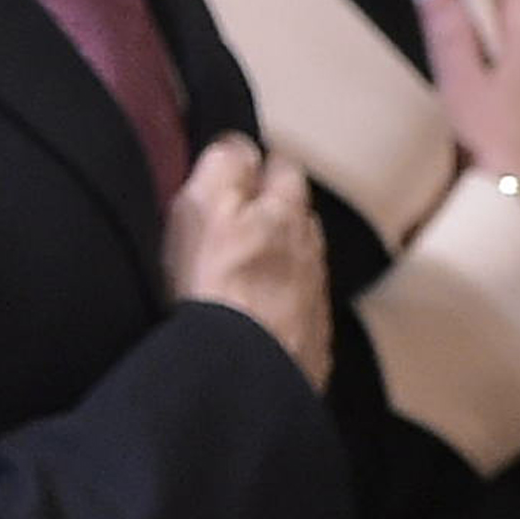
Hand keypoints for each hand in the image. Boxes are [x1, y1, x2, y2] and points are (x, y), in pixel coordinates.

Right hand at [163, 134, 330, 390]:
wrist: (247, 373)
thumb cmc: (217, 287)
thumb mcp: (205, 208)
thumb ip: (226, 166)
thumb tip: (240, 145)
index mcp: (286, 210)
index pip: (281, 166)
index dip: (257, 167)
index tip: (234, 174)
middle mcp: (310, 249)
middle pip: (298, 215)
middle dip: (275, 212)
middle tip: (238, 221)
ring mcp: (314, 298)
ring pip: (302, 261)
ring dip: (282, 260)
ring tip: (248, 270)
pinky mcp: (310, 342)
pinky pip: (298, 309)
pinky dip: (281, 305)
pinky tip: (258, 316)